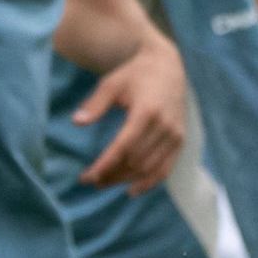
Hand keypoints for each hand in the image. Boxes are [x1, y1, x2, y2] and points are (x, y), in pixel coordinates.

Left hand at [70, 37, 196, 190]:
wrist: (167, 67)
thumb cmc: (135, 75)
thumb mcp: (112, 83)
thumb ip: (95, 103)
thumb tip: (77, 121)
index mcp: (147, 111)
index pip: (124, 146)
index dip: (106, 164)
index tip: (89, 176)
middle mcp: (164, 126)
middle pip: (135, 161)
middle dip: (111, 174)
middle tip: (90, 180)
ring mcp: (175, 135)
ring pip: (148, 168)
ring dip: (125, 180)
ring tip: (105, 184)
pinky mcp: (180, 141)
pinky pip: (165, 169)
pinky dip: (149, 183)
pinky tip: (132, 190)